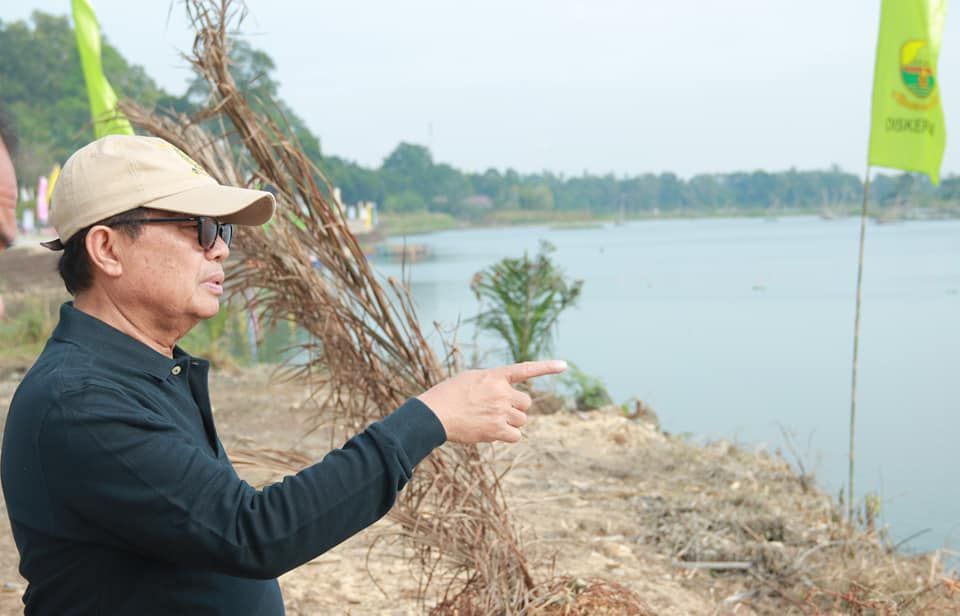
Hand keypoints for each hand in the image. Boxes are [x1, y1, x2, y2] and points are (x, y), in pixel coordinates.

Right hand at [417, 360, 566, 443]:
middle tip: (499, 411)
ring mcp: (500, 411)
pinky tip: (493, 433)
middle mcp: (501, 392)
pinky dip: (508, 436)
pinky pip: (516, 435)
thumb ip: (491, 382)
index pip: (525, 369)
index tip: (564, 365)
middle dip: (516, 408)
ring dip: (511, 423)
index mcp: (495, 376)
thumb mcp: (470, 379)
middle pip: (526, 403)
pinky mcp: (496, 430)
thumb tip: (505, 392)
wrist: (434, 414)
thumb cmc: (448, 395)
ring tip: (490, 421)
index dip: (546, 367)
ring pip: (521, 420)